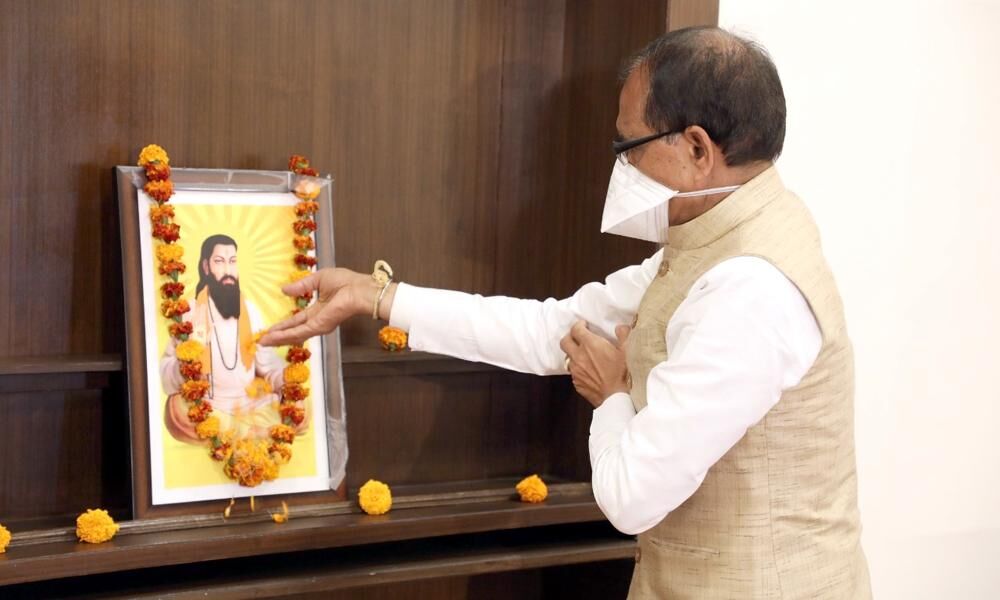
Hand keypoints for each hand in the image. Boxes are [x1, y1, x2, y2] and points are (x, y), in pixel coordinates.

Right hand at [259, 268, 392, 345]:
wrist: (360, 288)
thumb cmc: (346, 282)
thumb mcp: (318, 280)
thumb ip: (301, 286)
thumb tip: (284, 290)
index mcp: (318, 310)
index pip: (297, 321)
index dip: (283, 325)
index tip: (270, 329)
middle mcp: (317, 321)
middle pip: (293, 331)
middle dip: (278, 336)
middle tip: (262, 340)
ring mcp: (318, 325)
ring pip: (294, 335)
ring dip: (278, 338)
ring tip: (263, 341)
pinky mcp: (319, 326)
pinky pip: (299, 332)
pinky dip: (285, 335)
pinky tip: (273, 337)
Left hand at [559, 321, 631, 407]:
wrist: (616, 398)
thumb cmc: (623, 373)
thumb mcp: (627, 350)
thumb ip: (623, 334)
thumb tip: (620, 327)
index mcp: (590, 344)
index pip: (575, 329)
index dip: (579, 325)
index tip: (584, 325)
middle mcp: (578, 356)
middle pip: (564, 342)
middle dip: (570, 337)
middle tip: (578, 337)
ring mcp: (576, 370)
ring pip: (568, 358)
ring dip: (574, 355)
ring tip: (584, 356)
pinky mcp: (576, 383)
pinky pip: (573, 372)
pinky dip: (578, 369)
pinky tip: (588, 371)